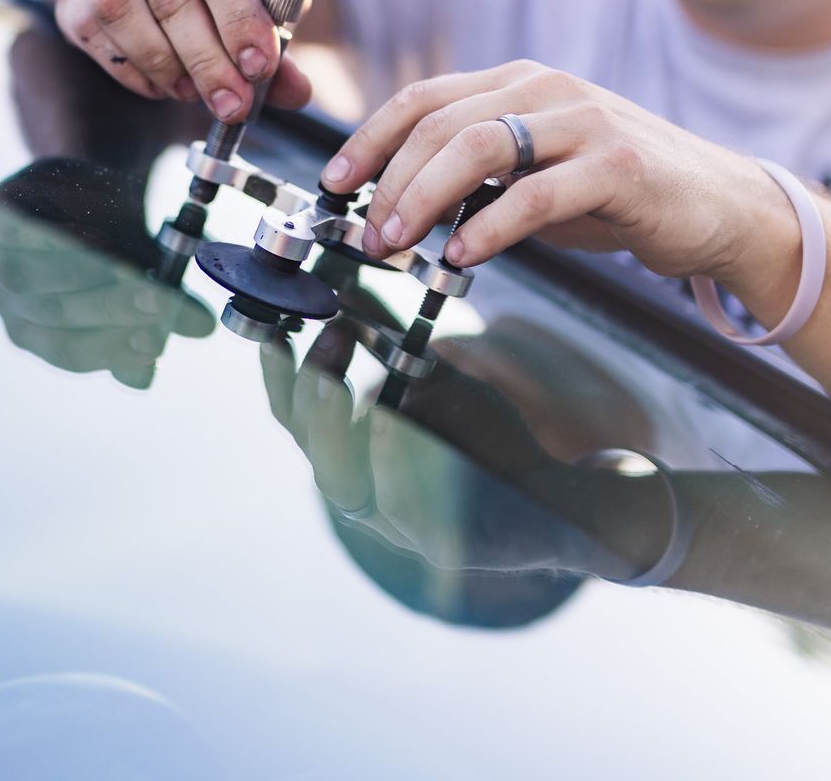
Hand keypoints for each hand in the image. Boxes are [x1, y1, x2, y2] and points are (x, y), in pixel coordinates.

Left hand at [0, 161, 215, 387]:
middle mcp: (5, 299)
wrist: (86, 186)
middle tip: (163, 303)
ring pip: (36, 276)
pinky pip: (24, 228)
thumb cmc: (114, 244)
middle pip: (55, 313)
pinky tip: (99, 233)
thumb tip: (160, 364)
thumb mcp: (135, 282)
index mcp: (33, 331)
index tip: (157, 343)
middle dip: (114, 310)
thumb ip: (143, 323)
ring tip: (141, 269)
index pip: (70, 351)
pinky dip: (62, 232)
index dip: (113, 350)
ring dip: (92, 273)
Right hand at [52, 0, 312, 120]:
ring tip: (195, 92)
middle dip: (206, 60)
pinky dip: (127, 68)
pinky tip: (162, 85)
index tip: (259, 67)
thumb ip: (280, 30)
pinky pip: (88, 31)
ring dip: (163, 64)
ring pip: (120, 11)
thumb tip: (294, 89)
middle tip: (232, 102)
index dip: (238, 20)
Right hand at [259, 330, 599, 573]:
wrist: (552, 494)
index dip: (278, 376)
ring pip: (344, 488)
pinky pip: (405, 506)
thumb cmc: (482, 440)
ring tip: (342, 383)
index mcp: (351, 456)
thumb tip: (348, 286)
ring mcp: (398, 525)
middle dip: (310, 395)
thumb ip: (388, 341)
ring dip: (336, 431)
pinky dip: (395, 462)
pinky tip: (396, 422)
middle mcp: (363, 494)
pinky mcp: (441, 544)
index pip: (294, 418)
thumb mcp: (431, 380)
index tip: (279, 328)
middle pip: (312, 452)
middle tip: (329, 338)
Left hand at [324, 61, 793, 282]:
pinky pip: (536, 194)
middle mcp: (546, 88)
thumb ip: (475, 177)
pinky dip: (488, 227)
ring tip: (397, 241)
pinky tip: (461, 256)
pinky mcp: (617, 165)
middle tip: (366, 231)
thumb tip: (397, 206)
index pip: (423, 99)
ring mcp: (584, 122)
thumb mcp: (535, 172)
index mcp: (518, 83)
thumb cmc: (617, 192)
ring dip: (423, 198)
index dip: (369, 138)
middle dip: (389, 179)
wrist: (719, 205)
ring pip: (478, 147)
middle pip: (440, 123)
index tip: (333, 182)